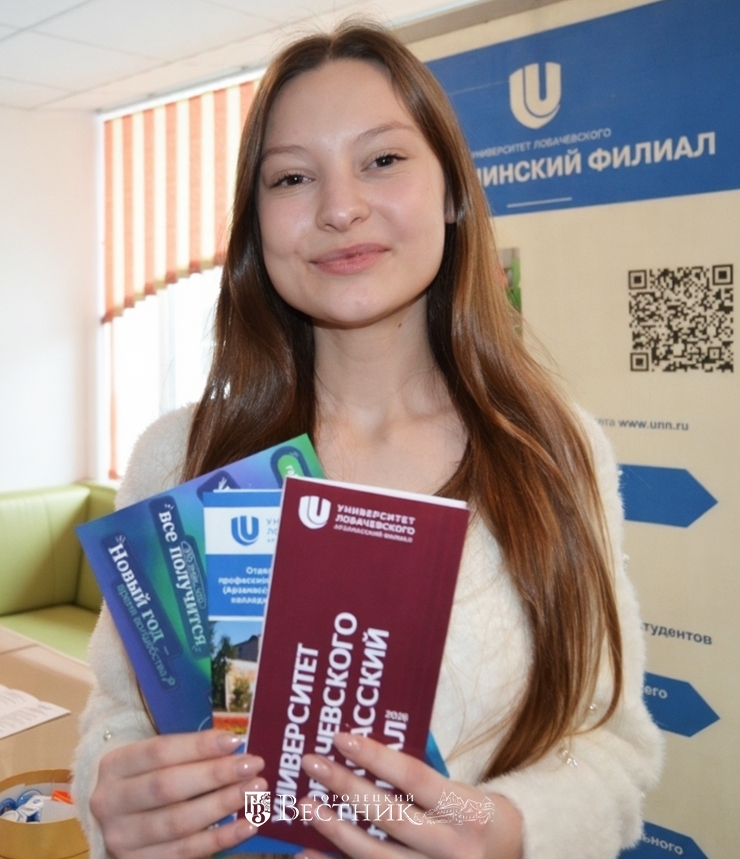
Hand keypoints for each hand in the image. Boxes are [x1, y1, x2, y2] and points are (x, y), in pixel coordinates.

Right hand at [89, 730, 265, 858]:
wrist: (117, 820)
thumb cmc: (146, 778)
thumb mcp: (153, 760)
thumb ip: (186, 753)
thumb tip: (233, 747)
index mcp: (115, 766)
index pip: (159, 752)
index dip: (198, 746)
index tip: (235, 741)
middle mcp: (110, 803)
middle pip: (168, 788)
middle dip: (215, 775)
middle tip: (253, 765)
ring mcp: (122, 839)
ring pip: (178, 823)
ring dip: (223, 805)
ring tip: (256, 790)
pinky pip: (187, 852)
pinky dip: (222, 839)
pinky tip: (248, 824)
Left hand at [296, 733, 521, 858]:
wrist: (507, 857)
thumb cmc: (471, 815)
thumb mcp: (457, 791)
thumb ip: (416, 779)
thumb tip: (359, 754)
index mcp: (465, 811)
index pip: (414, 778)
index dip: (376, 757)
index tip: (340, 739)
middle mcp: (453, 849)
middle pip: (390, 817)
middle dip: (346, 788)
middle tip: (313, 764)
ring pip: (376, 856)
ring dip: (335, 830)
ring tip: (305, 806)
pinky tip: (309, 852)